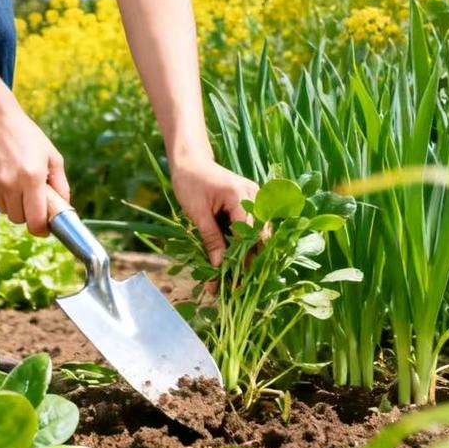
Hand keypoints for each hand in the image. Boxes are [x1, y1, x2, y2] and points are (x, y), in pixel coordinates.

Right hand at [0, 104, 69, 237]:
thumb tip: (65, 208)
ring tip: (13, 178)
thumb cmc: (26, 136)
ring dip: (11, 202)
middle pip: (19, 219)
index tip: (44, 227)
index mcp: (32, 178)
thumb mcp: (51, 155)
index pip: (36, 221)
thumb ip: (61, 184)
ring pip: (5, 211)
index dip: (41, 229)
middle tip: (29, 195)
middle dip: (26, 211)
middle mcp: (10, 184)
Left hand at [169, 159, 265, 296]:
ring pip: (256, 236)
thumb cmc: (190, 182)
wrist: (190, 161)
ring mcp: (254, 199)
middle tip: (233, 287)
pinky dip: (240, 246)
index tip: (231, 281)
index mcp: (241, 195)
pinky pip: (249, 229)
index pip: (249, 234)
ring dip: (244, 257)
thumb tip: (219, 267)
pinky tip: (229, 263)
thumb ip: (211, 238)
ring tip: (229, 280)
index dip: (241, 259)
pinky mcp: (249, 204)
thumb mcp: (197, 212)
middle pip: (258, 237)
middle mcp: (254, 196)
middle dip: (246, 262)